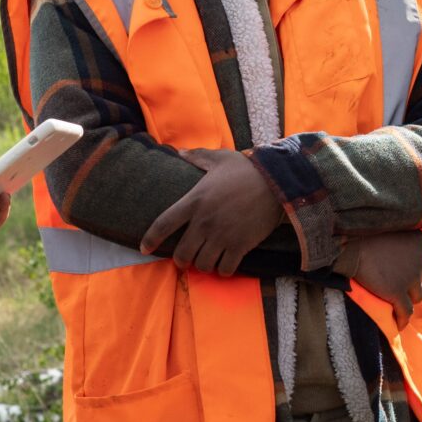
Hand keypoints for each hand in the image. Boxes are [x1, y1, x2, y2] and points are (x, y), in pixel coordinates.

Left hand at [141, 148, 285, 275]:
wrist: (277, 183)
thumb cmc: (247, 169)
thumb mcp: (220, 158)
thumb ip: (197, 156)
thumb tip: (179, 152)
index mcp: (194, 201)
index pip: (164, 224)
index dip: (150, 239)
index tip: (144, 248)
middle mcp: (204, 222)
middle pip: (182, 254)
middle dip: (181, 259)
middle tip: (186, 258)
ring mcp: (222, 236)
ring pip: (202, 265)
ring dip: (203, 265)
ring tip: (207, 261)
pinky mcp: (240, 246)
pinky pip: (225, 269)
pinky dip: (224, 270)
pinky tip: (225, 264)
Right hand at [334, 230, 421, 326]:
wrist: (348, 243)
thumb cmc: (364, 234)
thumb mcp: (390, 231)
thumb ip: (401, 244)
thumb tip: (401, 265)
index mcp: (421, 242)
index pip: (421, 261)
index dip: (409, 267)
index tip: (396, 271)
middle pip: (419, 278)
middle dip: (407, 282)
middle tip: (389, 283)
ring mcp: (411, 276)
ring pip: (416, 296)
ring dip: (406, 299)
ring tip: (395, 306)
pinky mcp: (397, 291)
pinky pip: (406, 311)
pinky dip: (402, 319)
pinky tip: (398, 325)